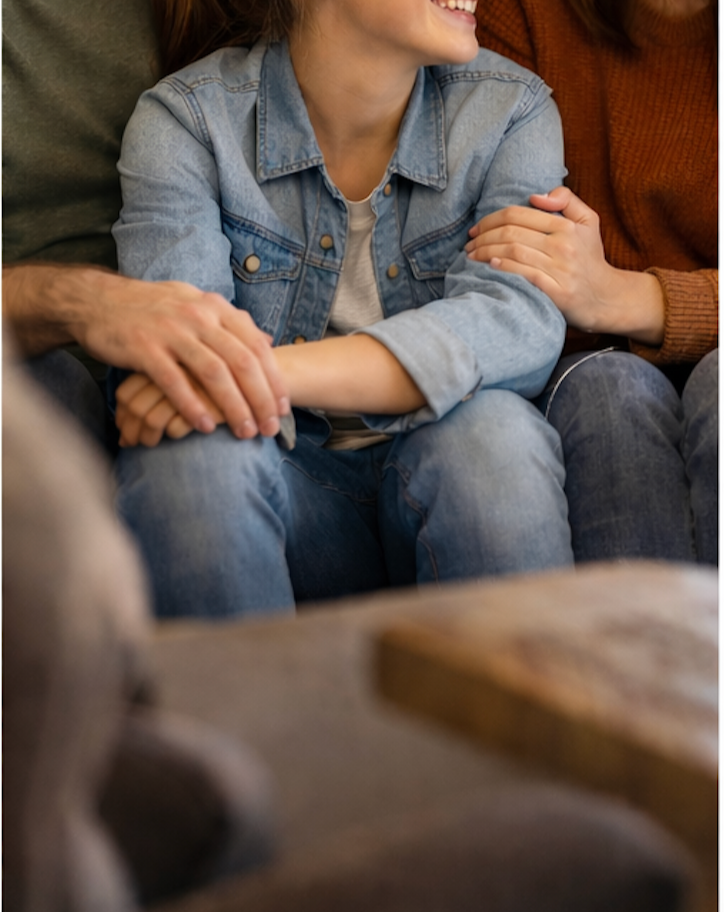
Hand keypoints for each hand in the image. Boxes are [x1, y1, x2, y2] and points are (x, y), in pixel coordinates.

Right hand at [3, 264, 290, 436]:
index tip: (283, 407)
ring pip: (214, 374)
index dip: (273, 378)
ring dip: (233, 407)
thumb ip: (231, 323)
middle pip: (241, 362)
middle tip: (270, 428)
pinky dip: (192, 406)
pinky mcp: (144, 348)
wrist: (98, 300)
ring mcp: (171, 331)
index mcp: (214, 307)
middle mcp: (198, 316)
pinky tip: (206, 427)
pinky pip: (174, 382)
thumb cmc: (154, 309)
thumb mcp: (196, 304)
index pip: (255, 346)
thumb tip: (266, 340)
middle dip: (261, 399)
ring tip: (245, 432)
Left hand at [465, 187, 664, 343]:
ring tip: (471, 256)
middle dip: (482, 236)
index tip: (476, 228)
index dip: (491, 219)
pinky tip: (489, 265)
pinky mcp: (556, 292)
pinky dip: (503, 267)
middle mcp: (563, 246)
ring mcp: (559, 269)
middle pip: (511, 232)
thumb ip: (567, 200)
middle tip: (468, 244)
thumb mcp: (588, 221)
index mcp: (567, 226)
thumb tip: (537, 196)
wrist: (605, 298)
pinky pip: (523, 275)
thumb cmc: (590, 259)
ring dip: (485, 252)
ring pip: (513, 252)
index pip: (519, 214)